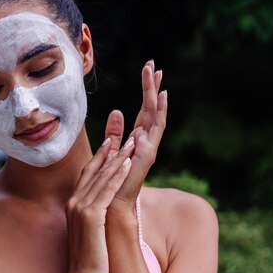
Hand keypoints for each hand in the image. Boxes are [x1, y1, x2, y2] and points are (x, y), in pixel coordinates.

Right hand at [64, 134, 135, 272]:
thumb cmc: (90, 260)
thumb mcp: (91, 232)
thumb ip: (95, 215)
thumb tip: (104, 209)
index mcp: (73, 204)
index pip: (88, 173)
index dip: (100, 155)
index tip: (111, 139)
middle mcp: (74, 202)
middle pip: (94, 168)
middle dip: (110, 147)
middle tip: (122, 129)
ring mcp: (80, 209)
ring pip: (102, 176)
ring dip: (118, 156)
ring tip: (133, 141)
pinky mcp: (91, 217)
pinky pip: (107, 190)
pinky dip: (117, 175)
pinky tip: (128, 162)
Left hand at [108, 60, 167, 216]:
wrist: (113, 209)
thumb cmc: (111, 184)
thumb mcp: (111, 151)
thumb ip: (115, 132)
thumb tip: (116, 110)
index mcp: (138, 138)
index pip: (145, 108)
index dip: (148, 89)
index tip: (150, 67)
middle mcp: (146, 142)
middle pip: (152, 108)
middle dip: (153, 86)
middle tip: (154, 63)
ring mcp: (148, 149)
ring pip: (154, 117)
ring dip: (155, 95)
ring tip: (157, 76)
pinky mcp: (145, 159)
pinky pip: (153, 134)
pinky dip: (157, 118)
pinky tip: (161, 99)